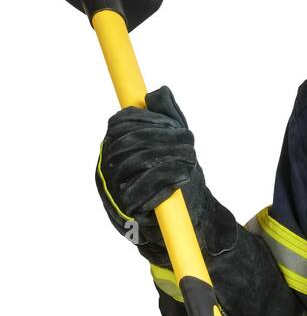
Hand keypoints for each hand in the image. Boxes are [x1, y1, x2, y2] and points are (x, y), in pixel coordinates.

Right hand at [95, 84, 235, 262]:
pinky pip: (140, 193)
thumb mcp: (174, 145)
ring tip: (191, 159)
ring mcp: (112, 192)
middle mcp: (106, 169)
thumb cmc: (174, 180)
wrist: (183, 223)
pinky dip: (164, 182)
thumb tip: (159, 92)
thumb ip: (168, 118)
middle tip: (191, 141)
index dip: (146, 120)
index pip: (120, 125)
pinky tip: (183, 177)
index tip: (175, 124)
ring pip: (134, 165)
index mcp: (113, 149)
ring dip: (167, 158)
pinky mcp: (124, 215)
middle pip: (128, 143)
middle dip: (162, 138)